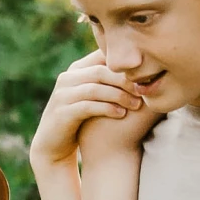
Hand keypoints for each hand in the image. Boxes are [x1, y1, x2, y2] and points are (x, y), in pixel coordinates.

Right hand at [33, 52, 157, 168]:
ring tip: (137, 105)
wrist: (53, 143)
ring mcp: (62, 95)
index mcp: (77, 69)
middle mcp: (67, 78)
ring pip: (94, 88)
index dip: (124, 63)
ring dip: (119, 96)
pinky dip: (107, 109)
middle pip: (100, 71)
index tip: (145, 74)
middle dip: (125, 80)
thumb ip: (107, 80)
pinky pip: (87, 106)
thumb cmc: (80, 117)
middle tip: (144, 89)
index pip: (102, 56)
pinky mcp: (62, 113)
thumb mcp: (92, 94)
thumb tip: (139, 69)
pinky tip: (121, 114)